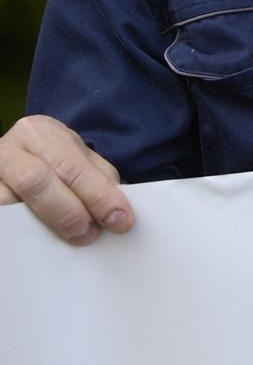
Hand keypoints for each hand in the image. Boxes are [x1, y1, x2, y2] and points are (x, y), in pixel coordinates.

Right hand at [0, 116, 132, 244]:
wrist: (11, 162)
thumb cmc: (49, 162)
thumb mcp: (75, 158)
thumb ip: (97, 179)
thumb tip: (116, 213)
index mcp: (39, 133)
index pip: (70, 166)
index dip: (97, 195)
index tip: (120, 220)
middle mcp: (8, 150)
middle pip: (37, 181)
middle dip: (69, 212)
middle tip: (90, 235)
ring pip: (10, 204)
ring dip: (42, 226)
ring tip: (67, 239)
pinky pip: (4, 220)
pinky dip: (21, 232)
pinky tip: (39, 240)